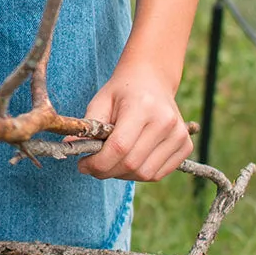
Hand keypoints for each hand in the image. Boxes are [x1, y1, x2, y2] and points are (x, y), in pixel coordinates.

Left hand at [78, 59, 192, 181]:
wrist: (151, 80)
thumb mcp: (101, 101)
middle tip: (93, 166)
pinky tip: (128, 160)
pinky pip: (158, 174)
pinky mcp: (185, 145)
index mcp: (143, 107)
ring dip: (122, 174)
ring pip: (145, 174)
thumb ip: (87, 126)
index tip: (83, 165)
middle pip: (132, 165)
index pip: (119, 147)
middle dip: (106, 171)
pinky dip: (139, 174)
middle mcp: (165, 121)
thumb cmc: (122, 91)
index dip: (98, 163)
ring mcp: (179, 135)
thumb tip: (69, 146)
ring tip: (111, 161)